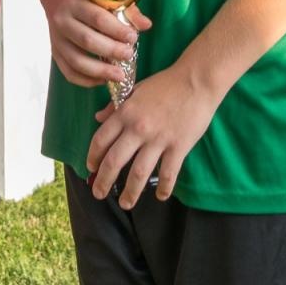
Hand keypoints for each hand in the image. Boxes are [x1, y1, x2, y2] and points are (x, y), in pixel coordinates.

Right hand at [40, 0, 151, 86]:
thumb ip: (126, 10)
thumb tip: (146, 25)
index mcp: (74, 2)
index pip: (97, 18)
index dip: (117, 30)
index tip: (133, 37)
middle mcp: (62, 21)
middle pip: (87, 40)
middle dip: (111, 50)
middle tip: (129, 55)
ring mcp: (56, 39)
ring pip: (76, 60)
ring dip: (99, 71)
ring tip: (120, 76)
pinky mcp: (55, 52)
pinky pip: (68, 72)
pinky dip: (85, 80)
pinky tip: (102, 81)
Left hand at [86, 61, 220, 209]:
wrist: (196, 80)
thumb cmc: (165, 84)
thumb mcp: (135, 90)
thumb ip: (115, 106)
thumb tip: (98, 118)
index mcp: (125, 113)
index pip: (101, 139)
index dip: (93, 156)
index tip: (90, 168)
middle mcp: (138, 128)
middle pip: (115, 161)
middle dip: (104, 181)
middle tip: (98, 194)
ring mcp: (158, 139)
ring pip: (139, 172)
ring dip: (130, 192)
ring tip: (125, 204)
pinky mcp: (178, 146)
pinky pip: (168, 173)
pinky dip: (163, 187)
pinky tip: (160, 196)